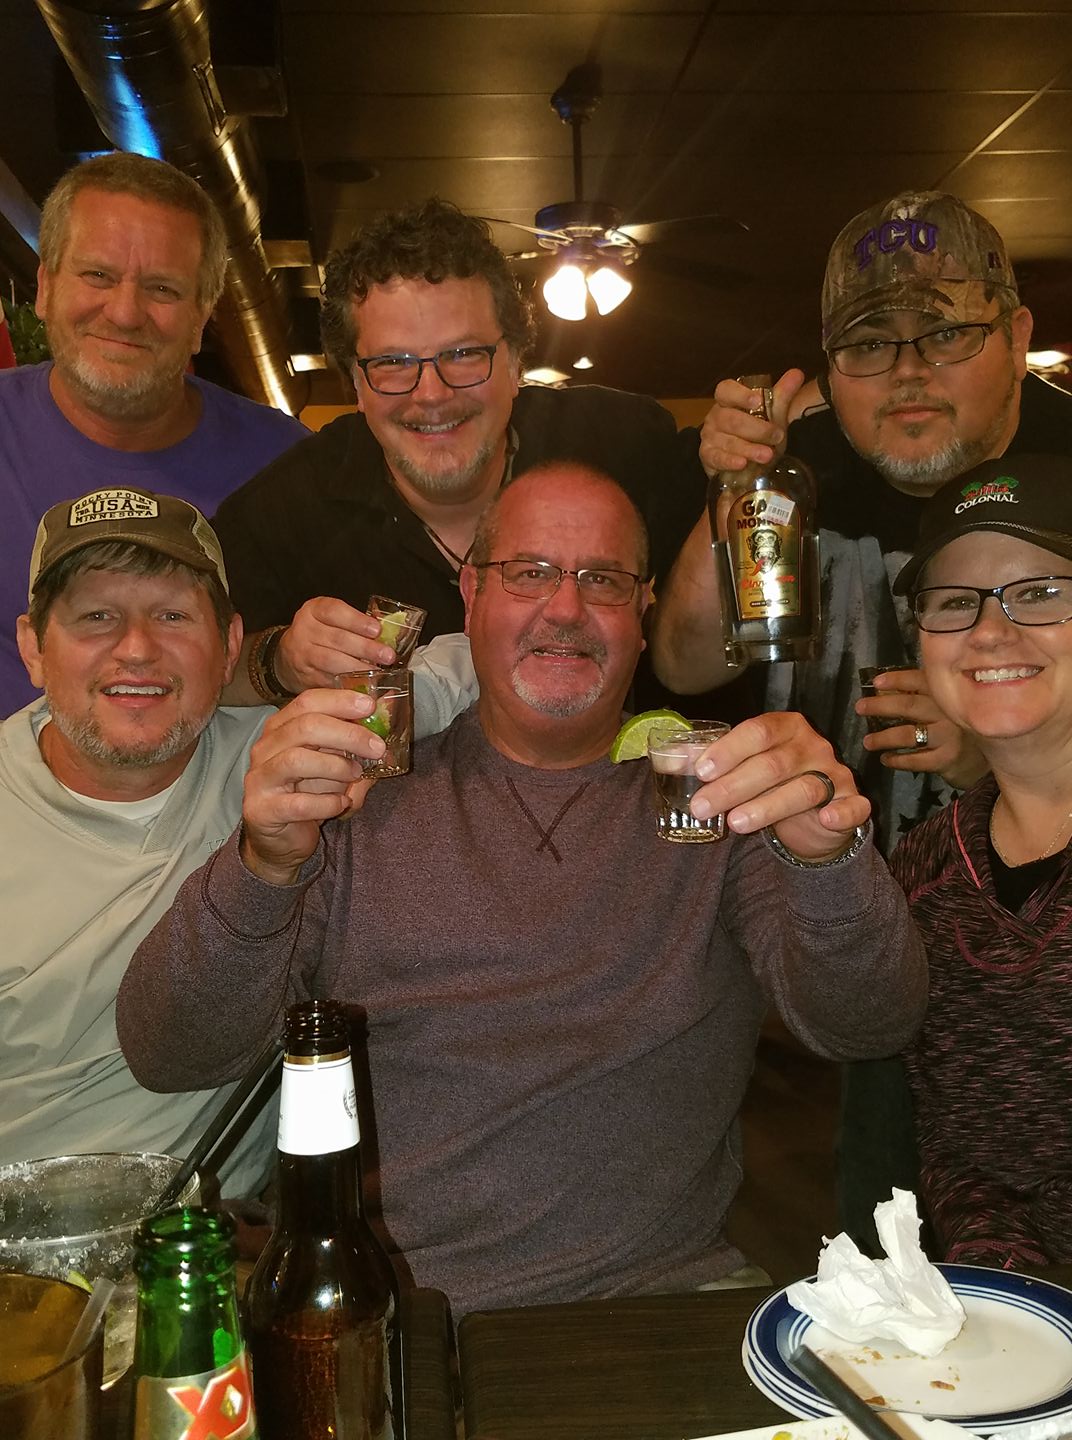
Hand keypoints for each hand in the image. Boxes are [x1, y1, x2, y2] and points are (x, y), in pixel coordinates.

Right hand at [240, 687, 385, 883]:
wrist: (280, 841)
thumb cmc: (308, 795)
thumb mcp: (334, 767)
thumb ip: (353, 748)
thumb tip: (386, 728)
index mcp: (280, 729)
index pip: (306, 702)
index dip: (339, 701)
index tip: (370, 706)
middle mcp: (265, 748)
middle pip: (304, 726)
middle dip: (348, 734)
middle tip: (377, 747)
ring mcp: (260, 778)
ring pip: (297, 760)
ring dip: (336, 767)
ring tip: (356, 775)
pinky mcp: (262, 809)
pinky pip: (299, 803)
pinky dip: (327, 803)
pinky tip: (341, 803)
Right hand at [274, 597, 397, 691]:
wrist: (288, 656)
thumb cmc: (320, 634)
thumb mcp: (332, 619)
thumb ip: (356, 622)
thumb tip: (390, 631)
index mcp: (314, 610)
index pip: (334, 611)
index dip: (357, 621)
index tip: (377, 630)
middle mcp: (304, 630)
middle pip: (337, 638)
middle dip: (365, 648)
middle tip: (387, 656)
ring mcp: (302, 654)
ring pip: (332, 661)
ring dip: (358, 668)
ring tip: (378, 672)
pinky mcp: (305, 676)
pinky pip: (328, 680)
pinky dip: (347, 684)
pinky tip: (364, 686)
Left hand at [691, 711, 869, 860]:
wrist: (816, 815)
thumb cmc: (772, 782)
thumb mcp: (742, 767)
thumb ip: (711, 761)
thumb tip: (668, 760)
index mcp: (786, 727)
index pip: (758, 731)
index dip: (729, 750)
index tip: (700, 771)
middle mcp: (813, 745)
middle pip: (773, 764)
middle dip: (733, 786)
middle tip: (701, 806)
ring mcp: (836, 773)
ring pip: (803, 788)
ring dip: (767, 806)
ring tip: (734, 823)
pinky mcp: (854, 802)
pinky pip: (853, 806)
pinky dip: (842, 812)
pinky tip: (826, 818)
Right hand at [698, 368, 806, 477]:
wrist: (741, 461)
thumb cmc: (754, 432)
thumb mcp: (770, 414)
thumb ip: (782, 395)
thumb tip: (797, 373)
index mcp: (728, 401)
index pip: (726, 390)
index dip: (740, 395)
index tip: (757, 401)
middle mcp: (716, 417)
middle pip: (731, 419)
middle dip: (756, 429)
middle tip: (777, 436)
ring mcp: (710, 437)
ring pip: (728, 441)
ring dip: (748, 448)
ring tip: (767, 455)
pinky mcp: (708, 457)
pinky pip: (717, 458)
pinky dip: (730, 461)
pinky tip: (742, 464)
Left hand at [856, 668, 987, 788]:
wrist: (991, 760)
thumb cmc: (962, 730)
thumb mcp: (948, 707)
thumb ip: (925, 697)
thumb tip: (885, 689)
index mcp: (947, 695)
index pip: (920, 680)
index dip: (896, 679)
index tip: (875, 682)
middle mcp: (948, 713)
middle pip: (909, 705)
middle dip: (880, 706)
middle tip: (861, 708)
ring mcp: (949, 736)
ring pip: (908, 734)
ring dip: (883, 737)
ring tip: (868, 741)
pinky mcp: (947, 759)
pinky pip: (916, 760)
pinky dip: (897, 760)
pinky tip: (885, 759)